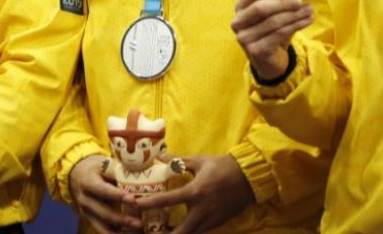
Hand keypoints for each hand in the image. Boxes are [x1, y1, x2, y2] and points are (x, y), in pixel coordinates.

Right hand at [68, 154, 139, 233]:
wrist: (76, 175)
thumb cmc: (96, 168)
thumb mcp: (104, 165)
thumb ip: (119, 171)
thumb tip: (141, 174)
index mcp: (87, 182)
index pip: (102, 190)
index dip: (117, 196)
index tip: (132, 200)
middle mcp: (85, 200)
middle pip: (103, 213)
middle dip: (121, 220)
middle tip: (139, 223)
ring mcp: (86, 212)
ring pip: (101, 226)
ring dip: (118, 232)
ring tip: (136, 232)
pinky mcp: (90, 220)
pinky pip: (102, 230)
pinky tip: (128, 233)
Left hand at [133, 154, 254, 233]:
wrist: (249, 177)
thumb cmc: (223, 166)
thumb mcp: (200, 161)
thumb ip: (178, 161)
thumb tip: (160, 156)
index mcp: (195, 192)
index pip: (166, 200)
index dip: (147, 203)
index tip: (133, 204)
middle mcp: (201, 211)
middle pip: (177, 233)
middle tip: (145, 231)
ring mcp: (209, 220)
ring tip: (158, 232)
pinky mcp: (216, 224)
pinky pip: (198, 233)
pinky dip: (186, 232)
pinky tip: (176, 229)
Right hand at [231, 0, 310, 80]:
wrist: (268, 60)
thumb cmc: (271, 32)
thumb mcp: (274, 14)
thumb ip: (281, 2)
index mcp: (241, 6)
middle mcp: (238, 22)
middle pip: (261, 7)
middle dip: (283, 3)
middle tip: (300, 1)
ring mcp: (244, 37)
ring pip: (272, 21)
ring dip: (294, 15)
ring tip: (309, 10)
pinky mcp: (255, 50)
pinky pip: (278, 34)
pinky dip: (295, 26)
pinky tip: (307, 21)